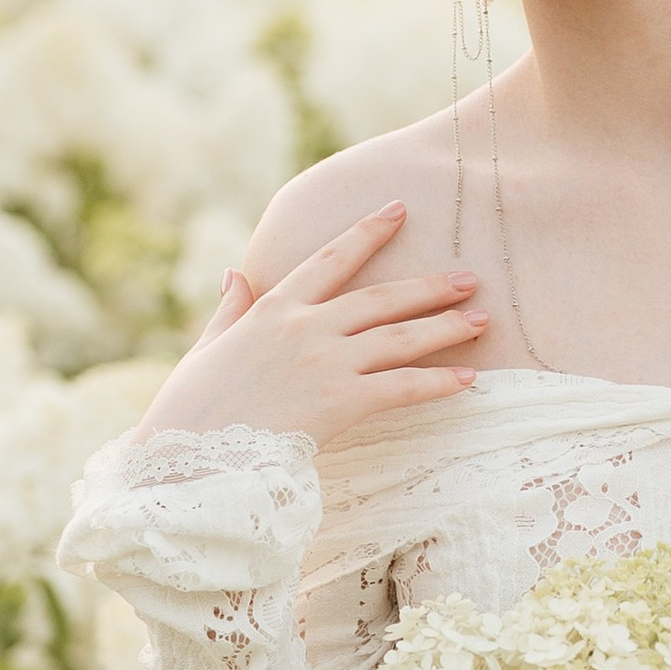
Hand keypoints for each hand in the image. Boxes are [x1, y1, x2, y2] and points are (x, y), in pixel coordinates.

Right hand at [134, 204, 486, 446]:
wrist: (188, 459)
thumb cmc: (190, 411)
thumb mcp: (207, 348)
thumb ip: (230, 310)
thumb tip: (234, 272)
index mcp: (273, 309)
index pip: (330, 259)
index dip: (367, 232)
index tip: (399, 210)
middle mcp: (305, 328)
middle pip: (380, 298)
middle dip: (429, 287)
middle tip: (469, 278)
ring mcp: (325, 363)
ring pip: (399, 337)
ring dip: (445, 327)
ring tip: (482, 319)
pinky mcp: (340, 402)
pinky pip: (400, 388)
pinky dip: (437, 382)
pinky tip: (468, 380)